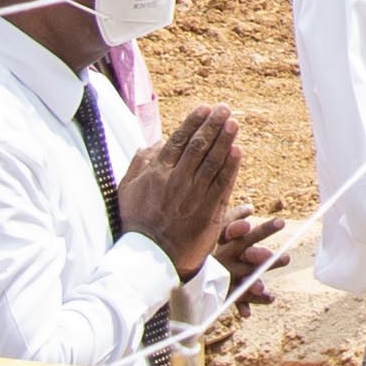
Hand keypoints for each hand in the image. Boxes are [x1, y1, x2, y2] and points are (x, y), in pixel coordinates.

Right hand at [119, 100, 250, 269]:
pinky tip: (237, 151)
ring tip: (233, 123)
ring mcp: (194, 197)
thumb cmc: (137, 222)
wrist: (150, 257)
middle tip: (224, 109)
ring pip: (213, 162)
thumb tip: (157, 142)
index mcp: (157, 173)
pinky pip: (223, 185)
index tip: (204, 108)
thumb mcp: (127, 190)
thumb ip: (140, 163)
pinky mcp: (209, 213)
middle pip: (199, 146)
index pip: (179, 140)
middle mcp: (177, 181)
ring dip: (225, 140)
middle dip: (212, 125)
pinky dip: (230, 167)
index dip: (193, 122)